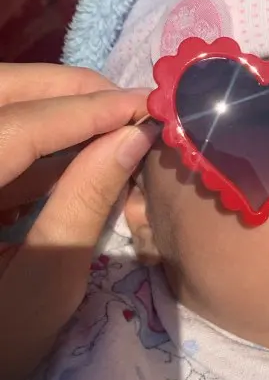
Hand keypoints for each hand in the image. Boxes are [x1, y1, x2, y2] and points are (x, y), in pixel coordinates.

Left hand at [0, 63, 156, 379]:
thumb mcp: (40, 290)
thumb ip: (83, 207)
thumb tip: (133, 141)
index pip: (11, 130)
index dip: (81, 111)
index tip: (144, 105)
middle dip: (60, 89)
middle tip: (125, 102)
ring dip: (48, 109)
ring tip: (112, 121)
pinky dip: (30, 141)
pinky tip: (77, 152)